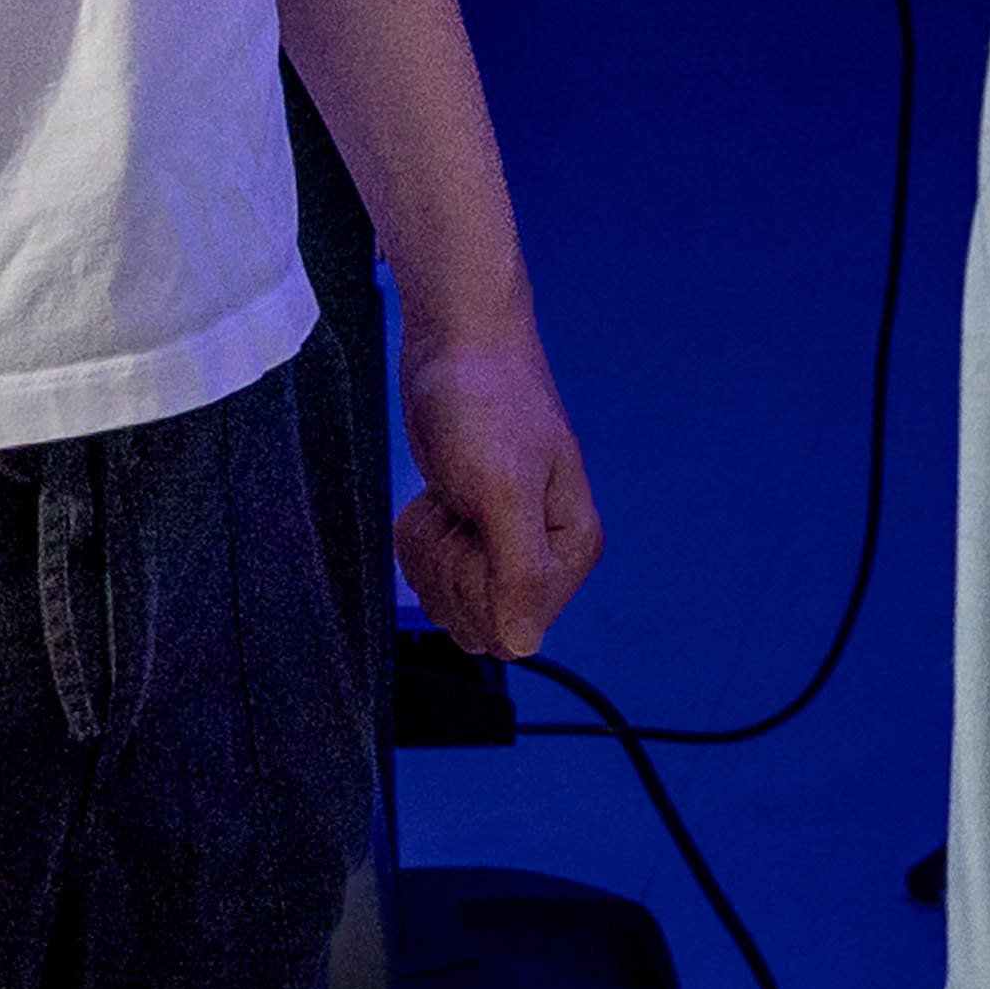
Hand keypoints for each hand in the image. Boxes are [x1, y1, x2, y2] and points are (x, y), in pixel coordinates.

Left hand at [390, 314, 597, 663]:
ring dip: (429, 551)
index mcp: (571, 550)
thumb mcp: (501, 488)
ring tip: (448, 496)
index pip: (514, 629)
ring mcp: (506, 544)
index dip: (476, 588)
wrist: (456, 343)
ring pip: (449, 599)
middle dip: (448, 568)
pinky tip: (436, 498)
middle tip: (458, 507)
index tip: (473, 529)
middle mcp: (546, 556)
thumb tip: (523, 645)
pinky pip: (432, 573)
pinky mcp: (471, 530)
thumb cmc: (486, 401)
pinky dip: (418, 538)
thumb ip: (518, 572)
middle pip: (478, 620)